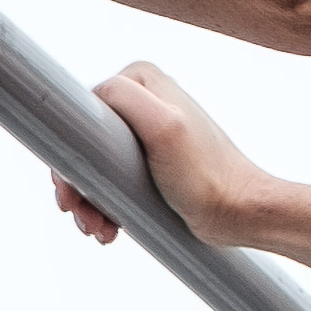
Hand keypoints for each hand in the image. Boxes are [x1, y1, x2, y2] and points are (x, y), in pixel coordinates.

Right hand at [49, 62, 277, 251]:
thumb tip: (91, 95)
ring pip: (95, 164)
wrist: (241, 214)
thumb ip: (124, 97)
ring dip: (88, 200)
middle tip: (81, 215)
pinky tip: (108, 228)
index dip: (69, 153)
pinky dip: (105, 204)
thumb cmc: (207, 177)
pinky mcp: (151, 161)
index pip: (80, 111)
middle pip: (84, 141)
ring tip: (97, 229)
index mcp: (140, 81)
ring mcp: (146, 132)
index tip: (72, 191)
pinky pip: (112, 179)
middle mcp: (142, 100)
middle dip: (76, 183)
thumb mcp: (164, 127)